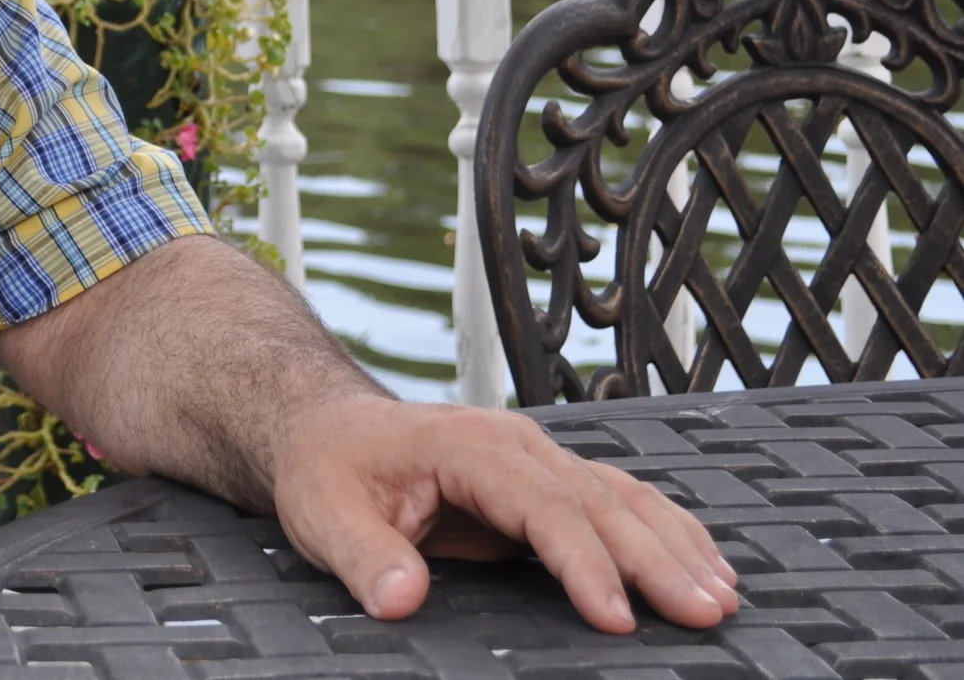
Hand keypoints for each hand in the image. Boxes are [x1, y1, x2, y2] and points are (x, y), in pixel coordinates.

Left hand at [270, 393, 738, 633]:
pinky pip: (619, 501)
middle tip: (704, 614)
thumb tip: (401, 598)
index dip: (582, 562)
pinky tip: (703, 564)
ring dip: (676, 545)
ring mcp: (537, 457)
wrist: (326, 426)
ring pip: (623, 498)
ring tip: (721, 598)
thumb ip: (364, 556)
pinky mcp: (545, 480)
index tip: (614, 617)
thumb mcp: (323, 513)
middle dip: (656, 560)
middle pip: (600, 501)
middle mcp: (515, 443)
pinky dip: (666, 531)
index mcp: (467, 446)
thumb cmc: (328, 467)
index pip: (541, 506)